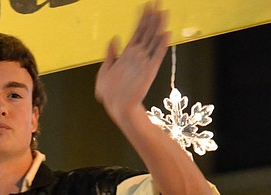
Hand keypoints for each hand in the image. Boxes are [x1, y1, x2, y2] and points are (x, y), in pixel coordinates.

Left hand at [95, 1, 169, 121]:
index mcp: (127, 54)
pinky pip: (156, 55)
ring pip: (153, 40)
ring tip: (163, 11)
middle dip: (152, 16)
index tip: (146, 5)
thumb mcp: (104, 72)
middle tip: (157, 1)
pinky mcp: (149, 71)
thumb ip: (109, 55)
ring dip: (158, 25)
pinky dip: (161, 45)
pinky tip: (165, 33)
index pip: (137, 31)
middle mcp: (138, 55)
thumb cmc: (110, 93)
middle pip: (147, 31)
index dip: (142, 18)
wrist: (117, 108)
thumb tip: (112, 39)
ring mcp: (144, 62)